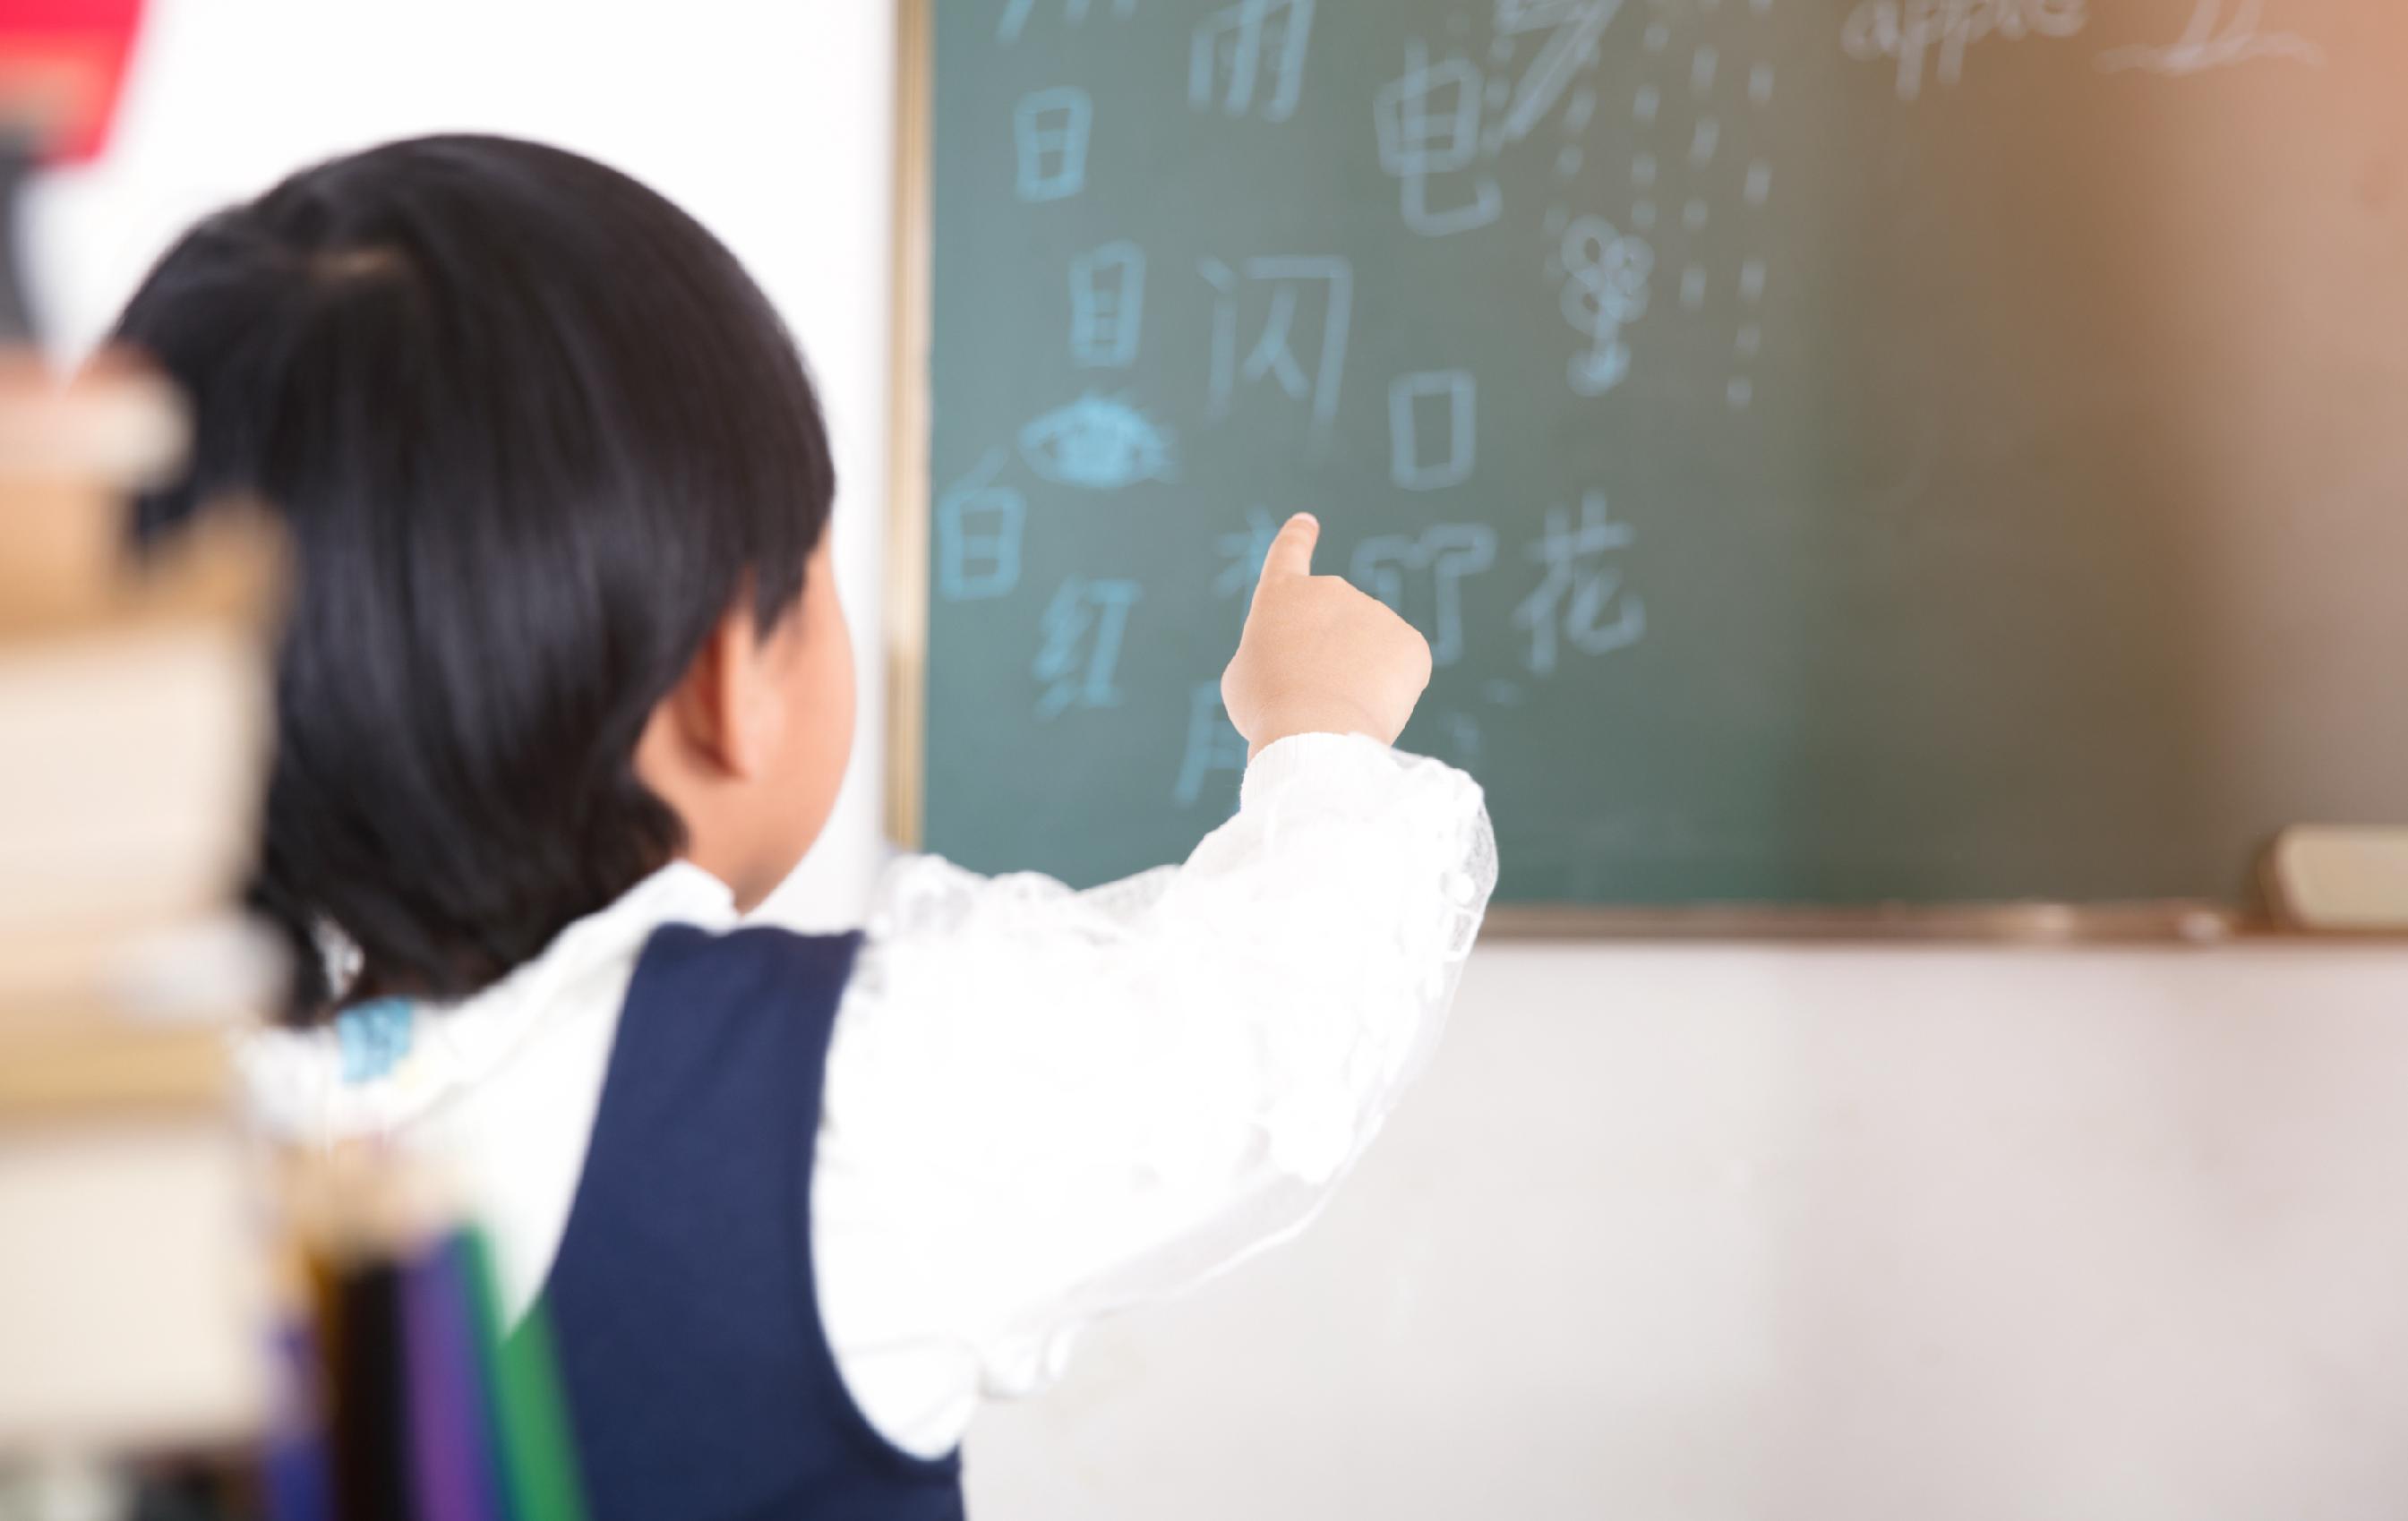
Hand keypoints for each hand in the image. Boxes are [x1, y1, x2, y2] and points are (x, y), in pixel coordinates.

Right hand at [1221, 513, 1432, 757]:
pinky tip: (1368, 708)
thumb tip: (1301, 663)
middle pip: (1333, 625)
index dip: (1297, 538)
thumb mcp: (1246, 676)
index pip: (1289, 553)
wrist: (1312, 728)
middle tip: (1311, 695)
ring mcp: (1375, 611)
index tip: (1307, 522)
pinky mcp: (1410, 642)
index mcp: (1281, 595)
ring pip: (1368, 652)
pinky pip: (1399, 670)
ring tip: (1336, 708)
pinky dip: (1388, 693)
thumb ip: (1274, 656)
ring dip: (1356, 677)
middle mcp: (1331, 589)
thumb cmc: (1267, 706)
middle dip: (1328, 655)